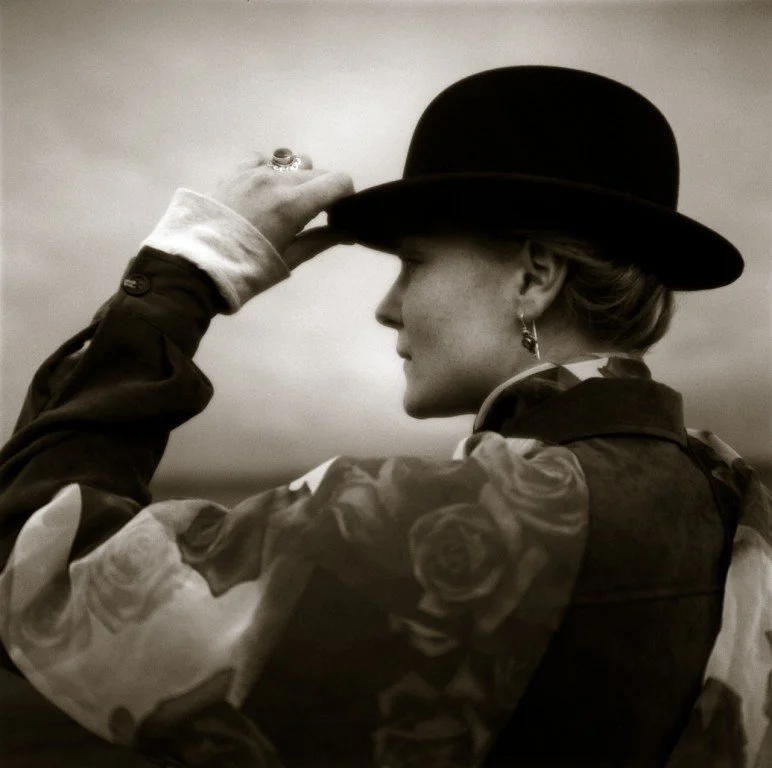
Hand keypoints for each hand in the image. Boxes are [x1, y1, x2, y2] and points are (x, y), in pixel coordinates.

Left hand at [209, 153, 354, 268]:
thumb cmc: (248, 269)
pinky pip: (262, 159)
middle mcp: (277, 179)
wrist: (196, 265)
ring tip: (284, 204)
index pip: (339, 181)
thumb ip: (322, 240)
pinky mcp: (234, 171)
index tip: (337, 213)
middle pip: (317, 172)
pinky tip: (263, 190)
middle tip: (311, 217)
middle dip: (322, 191)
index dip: (345, 196)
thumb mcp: (289, 259)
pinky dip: (270, 170)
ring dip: (297, 180)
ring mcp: (253, 171)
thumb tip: (347, 232)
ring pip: (291, 164)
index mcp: (294, 203)